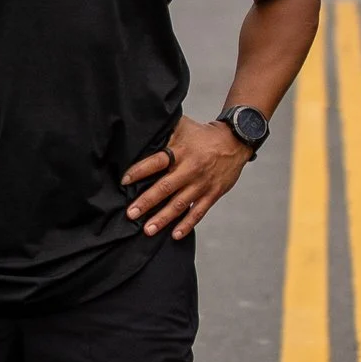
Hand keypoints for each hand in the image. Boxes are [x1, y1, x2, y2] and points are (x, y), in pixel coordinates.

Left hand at [123, 115, 251, 239]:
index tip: (124, 181)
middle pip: (165, 187)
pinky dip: (187, 224)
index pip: (156, 162)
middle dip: (147, 202)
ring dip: (163, 218)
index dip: (140, 171)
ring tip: (148, 229)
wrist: (235, 140)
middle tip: (131, 214)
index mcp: (180, 151)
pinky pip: (198, 212)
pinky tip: (175, 235)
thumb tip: (140, 131)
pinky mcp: (212, 194)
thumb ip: (163, 132)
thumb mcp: (183, 127)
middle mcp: (190, 169)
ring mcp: (202, 183)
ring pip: (180, 204)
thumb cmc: (203, 134)